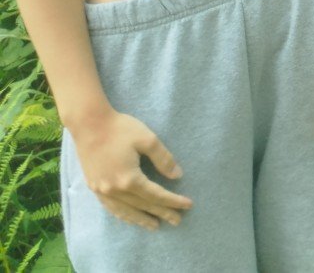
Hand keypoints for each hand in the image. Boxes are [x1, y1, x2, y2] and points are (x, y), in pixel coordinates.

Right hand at [70, 108, 192, 229]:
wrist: (89, 124)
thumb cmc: (120, 129)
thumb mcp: (148, 139)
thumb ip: (163, 159)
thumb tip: (177, 176)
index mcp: (129, 179)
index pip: (156, 195)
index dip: (173, 201)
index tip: (188, 205)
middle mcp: (114, 190)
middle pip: (143, 206)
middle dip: (162, 213)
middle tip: (178, 221)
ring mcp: (101, 191)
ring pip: (125, 212)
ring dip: (141, 219)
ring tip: (155, 226)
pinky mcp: (94, 187)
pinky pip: (111, 208)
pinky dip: (123, 215)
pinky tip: (129, 217)